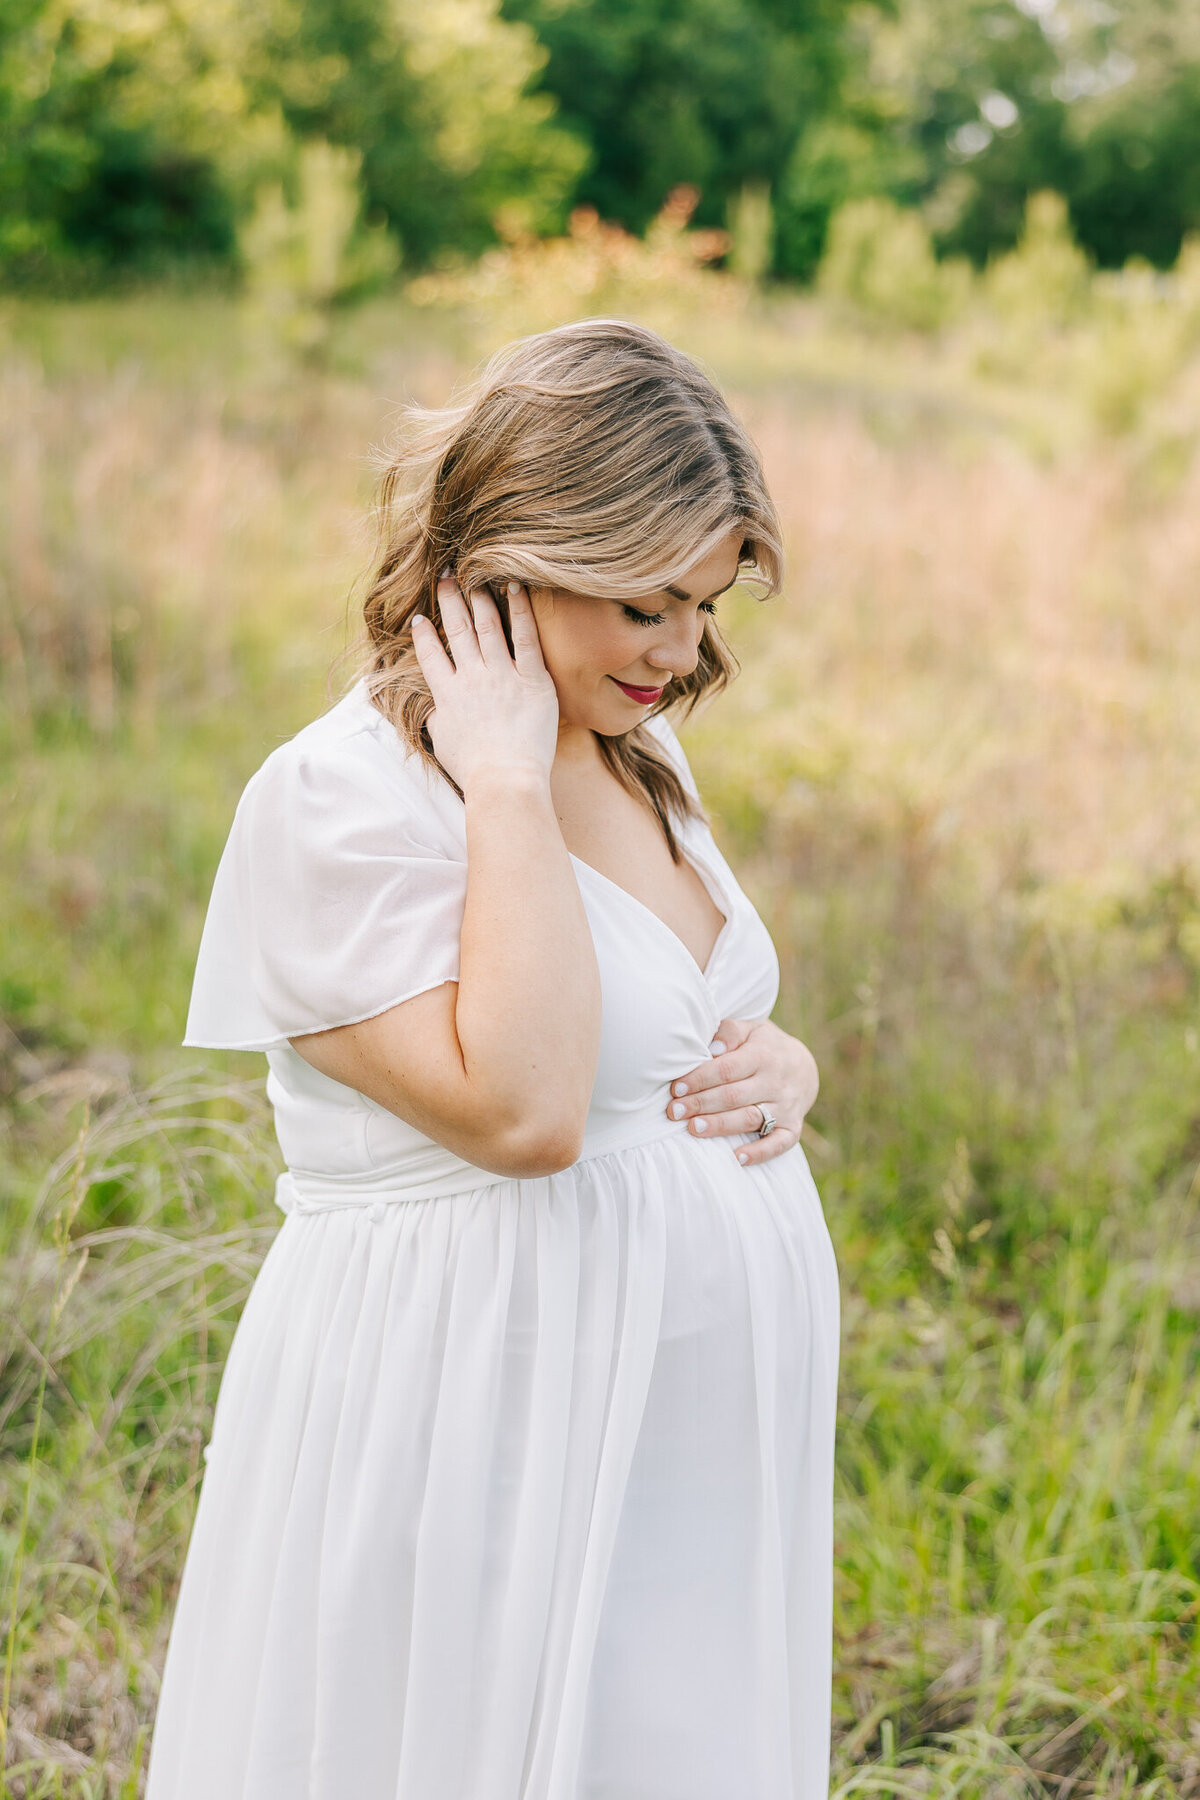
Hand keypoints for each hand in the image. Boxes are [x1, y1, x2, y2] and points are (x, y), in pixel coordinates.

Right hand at [412, 573, 559, 792]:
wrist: (504, 780)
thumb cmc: (474, 771)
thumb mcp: (443, 744)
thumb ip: (437, 720)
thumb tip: (435, 710)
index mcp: (447, 695)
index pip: (430, 656)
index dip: (423, 635)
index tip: (419, 618)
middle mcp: (471, 678)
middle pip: (457, 631)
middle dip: (449, 601)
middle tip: (445, 576)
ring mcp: (501, 676)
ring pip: (487, 627)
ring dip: (479, 597)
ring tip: (475, 576)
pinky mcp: (532, 680)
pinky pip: (525, 637)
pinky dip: (519, 610)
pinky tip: (515, 587)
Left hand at [665, 1017, 818, 1166]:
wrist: (805, 1067)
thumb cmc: (765, 1046)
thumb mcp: (751, 1029)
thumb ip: (730, 1032)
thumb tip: (713, 1047)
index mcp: (763, 1055)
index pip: (727, 1069)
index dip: (700, 1079)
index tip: (676, 1088)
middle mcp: (775, 1082)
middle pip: (734, 1096)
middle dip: (701, 1104)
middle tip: (675, 1111)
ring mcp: (786, 1107)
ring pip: (750, 1118)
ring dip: (720, 1126)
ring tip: (693, 1128)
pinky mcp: (793, 1127)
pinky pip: (779, 1143)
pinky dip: (760, 1153)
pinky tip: (736, 1158)